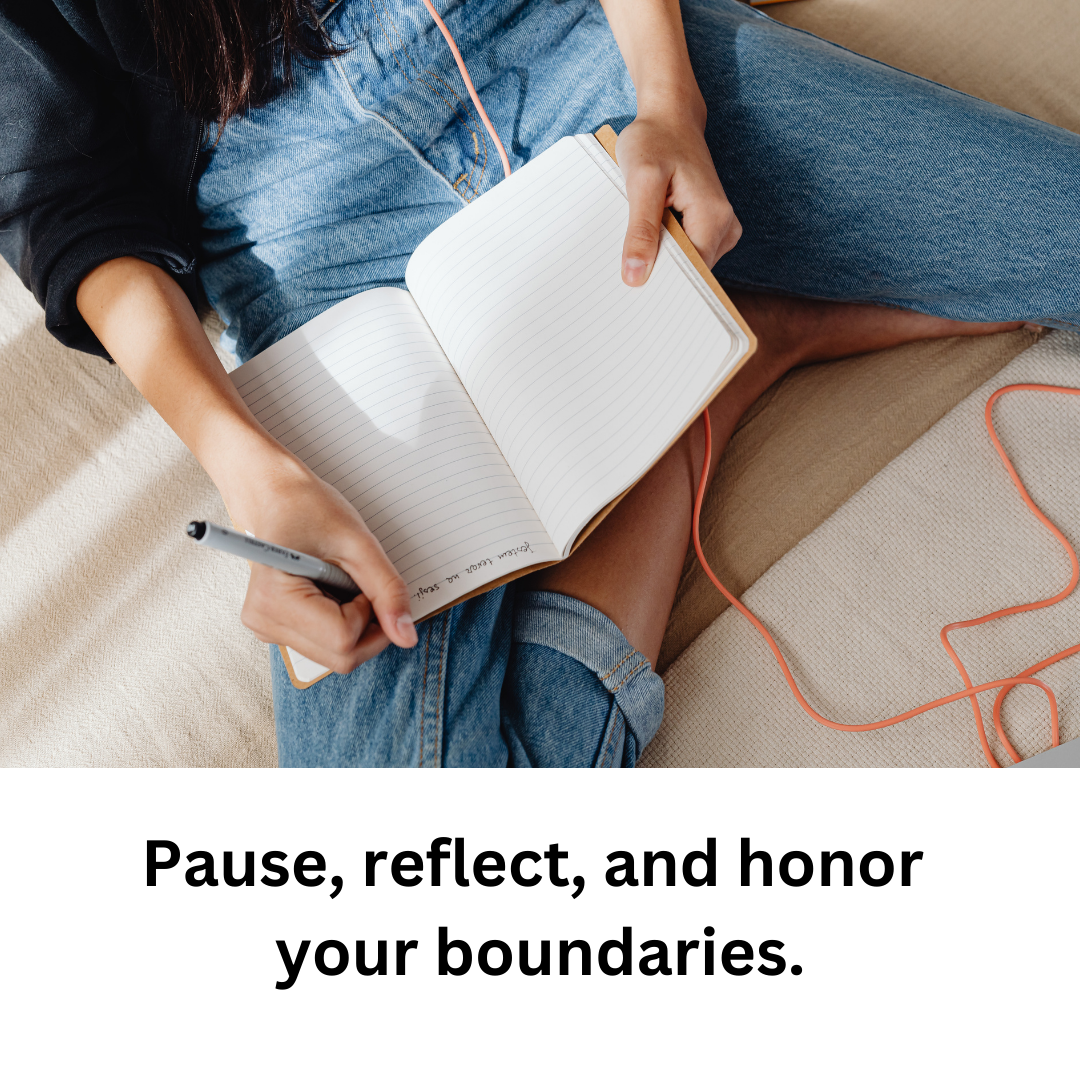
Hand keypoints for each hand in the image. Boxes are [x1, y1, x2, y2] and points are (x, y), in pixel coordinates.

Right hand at [233, 455, 417, 673]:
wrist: (272, 493)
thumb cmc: (307, 506)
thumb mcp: (358, 543)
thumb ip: (386, 591)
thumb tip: (406, 636)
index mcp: (275, 600)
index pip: (344, 640)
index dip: (369, 612)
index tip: (362, 579)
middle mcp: (265, 622)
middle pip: (341, 657)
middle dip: (367, 626)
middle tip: (359, 582)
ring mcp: (267, 628)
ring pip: (336, 655)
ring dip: (354, 623)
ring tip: (338, 580)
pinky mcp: (275, 628)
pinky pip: (325, 643)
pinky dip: (340, 621)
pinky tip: (328, 588)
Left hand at [615, 113, 741, 285]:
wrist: (669, 117)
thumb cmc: (654, 140)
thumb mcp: (641, 180)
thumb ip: (640, 229)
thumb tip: (635, 276)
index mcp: (714, 219)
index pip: (691, 274)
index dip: (662, 284)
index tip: (633, 292)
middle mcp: (725, 227)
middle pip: (690, 272)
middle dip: (659, 273)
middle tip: (624, 273)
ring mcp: (721, 228)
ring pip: (688, 264)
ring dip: (661, 260)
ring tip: (635, 247)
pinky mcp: (710, 227)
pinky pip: (687, 251)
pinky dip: (666, 249)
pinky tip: (647, 239)